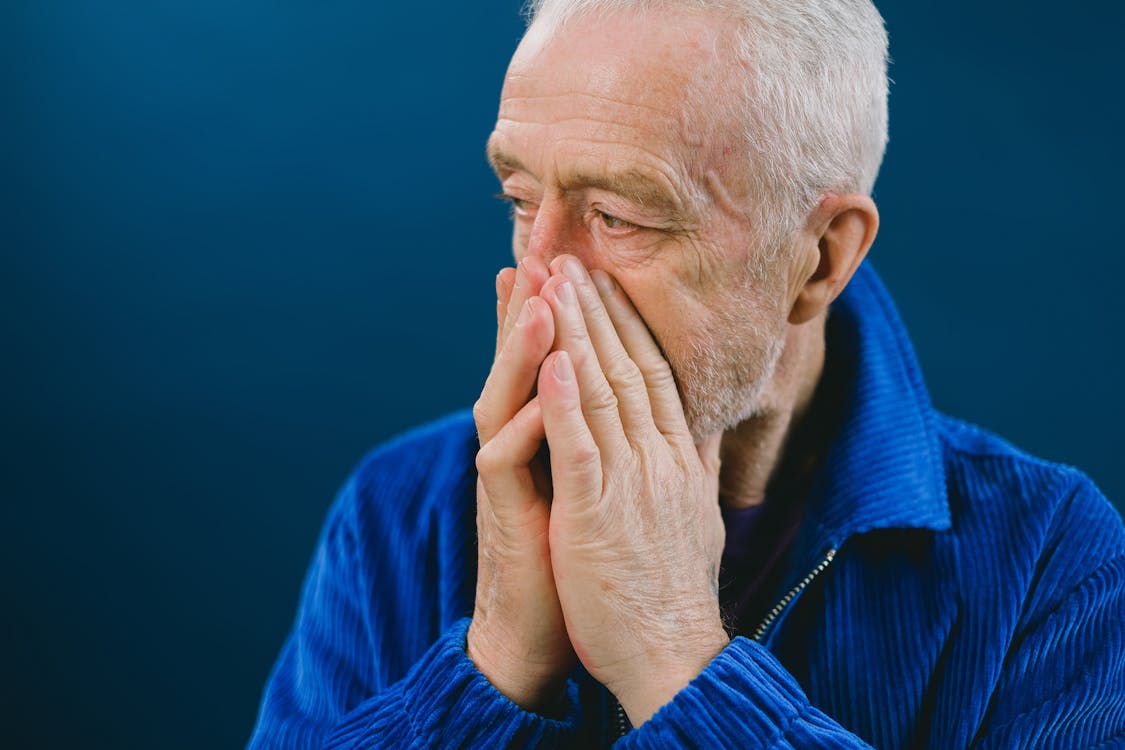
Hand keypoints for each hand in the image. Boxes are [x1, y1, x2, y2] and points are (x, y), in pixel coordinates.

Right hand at [466, 256, 576, 709]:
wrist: (540, 630)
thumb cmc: (579, 560)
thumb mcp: (601, 489)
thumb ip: (612, 444)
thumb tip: (650, 414)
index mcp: (548, 439)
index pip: (552, 365)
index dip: (561, 317)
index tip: (571, 267)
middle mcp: (520, 447)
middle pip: (521, 367)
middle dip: (532, 310)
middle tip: (540, 254)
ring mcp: (507, 475)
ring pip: (506, 397)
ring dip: (523, 350)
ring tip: (542, 301)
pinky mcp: (502, 508)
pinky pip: (507, 456)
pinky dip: (528, 420)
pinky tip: (545, 388)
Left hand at [536, 256, 729, 725]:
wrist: (672, 653)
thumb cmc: (674, 590)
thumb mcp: (695, 515)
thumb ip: (697, 466)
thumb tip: (706, 429)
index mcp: (679, 458)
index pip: (654, 374)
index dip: (627, 324)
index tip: (606, 284)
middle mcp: (660, 458)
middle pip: (628, 367)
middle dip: (598, 309)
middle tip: (574, 257)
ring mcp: (631, 482)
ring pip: (602, 390)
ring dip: (577, 332)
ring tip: (556, 281)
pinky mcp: (598, 512)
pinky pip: (581, 444)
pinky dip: (566, 397)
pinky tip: (552, 356)